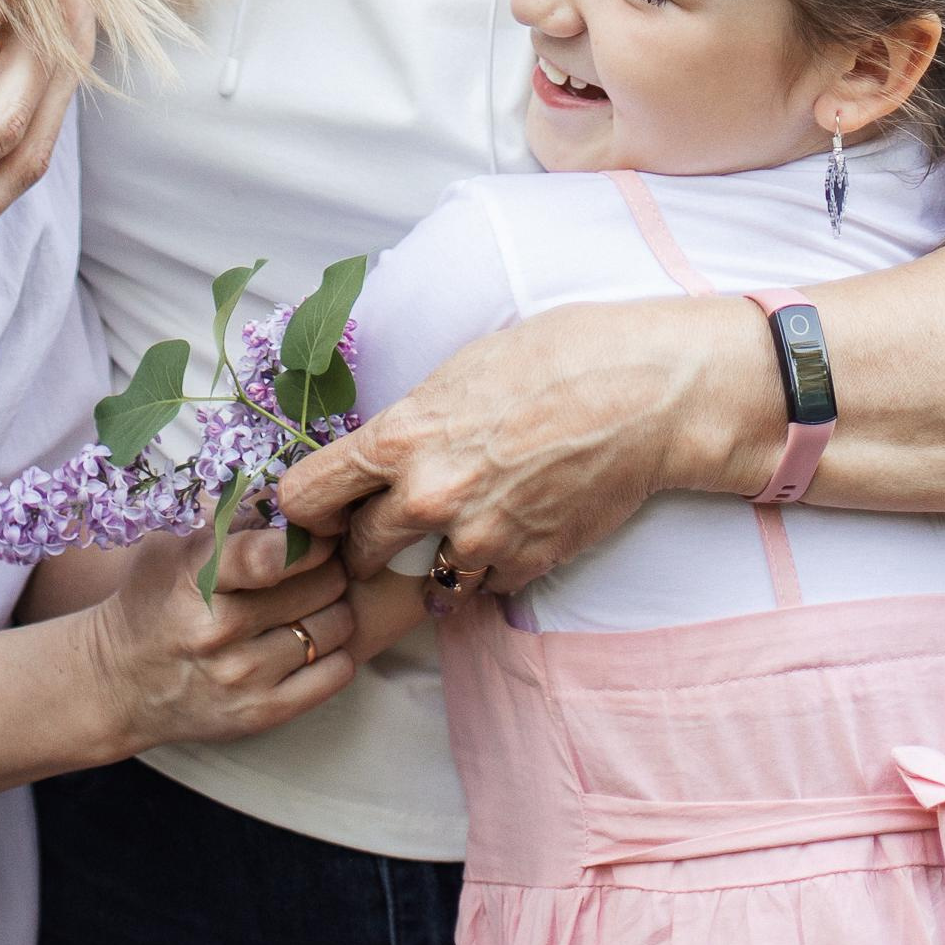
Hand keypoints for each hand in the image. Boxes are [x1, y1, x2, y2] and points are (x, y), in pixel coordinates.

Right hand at [85, 526, 357, 754]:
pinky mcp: (260, 714)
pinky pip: (336, 672)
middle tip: (320, 564)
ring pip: (336, 625)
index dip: (309, 538)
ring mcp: (242, 678)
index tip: (317, 529)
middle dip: (330, 565)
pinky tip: (315, 638)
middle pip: (321, 583)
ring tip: (315, 601)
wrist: (120, 683)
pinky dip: (338, 649)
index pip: (270, 556)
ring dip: (336, 606)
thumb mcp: (177, 545)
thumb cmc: (157, 599)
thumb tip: (295, 491)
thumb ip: (232, 516)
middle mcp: (219, 632)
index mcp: (197, 580)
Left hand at [281, 296, 778, 595]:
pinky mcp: (522, 565)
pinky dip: (487, 566)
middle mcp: (428, 496)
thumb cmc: (554, 359)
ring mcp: (475, 538)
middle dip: (367, 539)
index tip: (321, 507)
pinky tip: (511, 525)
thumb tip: (376, 454)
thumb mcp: (459, 371)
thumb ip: (408, 423)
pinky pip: (480, 585)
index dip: (308, 507)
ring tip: (462, 520)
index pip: (303, 498)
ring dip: (430, 560)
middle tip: (391, 519)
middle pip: (357, 550)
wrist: (641, 393)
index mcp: (401, 437)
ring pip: (419, 579)